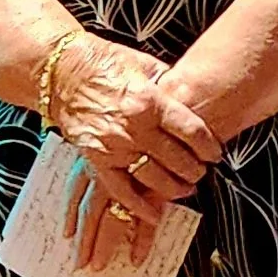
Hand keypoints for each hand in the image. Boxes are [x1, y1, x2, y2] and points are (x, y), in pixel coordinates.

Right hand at [49, 35, 223, 260]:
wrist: (62, 71)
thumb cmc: (103, 62)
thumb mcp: (144, 64)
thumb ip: (169, 83)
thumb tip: (191, 98)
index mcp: (151, 100)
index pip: (192, 131)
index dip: (209, 147)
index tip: (215, 154)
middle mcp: (134, 126)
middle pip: (178, 159)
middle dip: (195, 169)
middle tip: (201, 171)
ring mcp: (115, 145)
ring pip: (154, 178)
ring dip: (175, 188)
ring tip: (185, 188)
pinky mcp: (97, 158)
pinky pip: (121, 190)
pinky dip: (139, 206)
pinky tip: (154, 214)